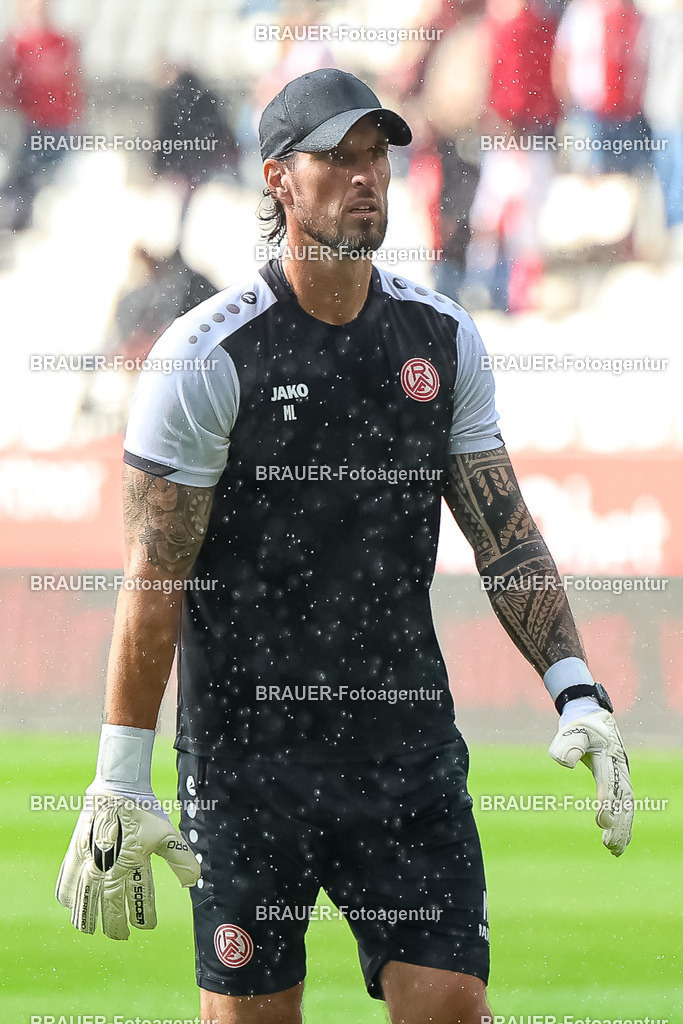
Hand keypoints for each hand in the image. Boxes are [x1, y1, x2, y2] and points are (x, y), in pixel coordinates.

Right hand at [56, 790, 200, 938]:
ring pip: (83, 901)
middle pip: (107, 909)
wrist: (117, 788)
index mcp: (128, 866)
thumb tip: (194, 882)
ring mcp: (87, 862)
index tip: (146, 926)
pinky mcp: (74, 853)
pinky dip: (68, 896)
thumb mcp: (166, 835)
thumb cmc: (143, 811)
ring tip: (90, 927)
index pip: (135, 904)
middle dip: (114, 925)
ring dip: (87, 917)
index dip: (142, 918)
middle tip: (120, 935)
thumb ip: (181, 860)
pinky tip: (70, 903)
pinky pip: (65, 882)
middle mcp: (105, 868)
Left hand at [549, 709, 632, 856]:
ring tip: (614, 851)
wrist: (593, 718)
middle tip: (608, 845)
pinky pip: (626, 806)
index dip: (606, 803)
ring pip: (627, 807)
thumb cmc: (580, 726)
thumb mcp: (572, 731)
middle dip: (617, 824)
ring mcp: (622, 776)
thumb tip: (566, 762)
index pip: (609, 784)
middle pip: (622, 801)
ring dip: (622, 829)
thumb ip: (568, 744)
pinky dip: (625, 824)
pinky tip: (620, 843)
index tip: (601, 822)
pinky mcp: (620, 782)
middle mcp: (619, 770)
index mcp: (609, 758)